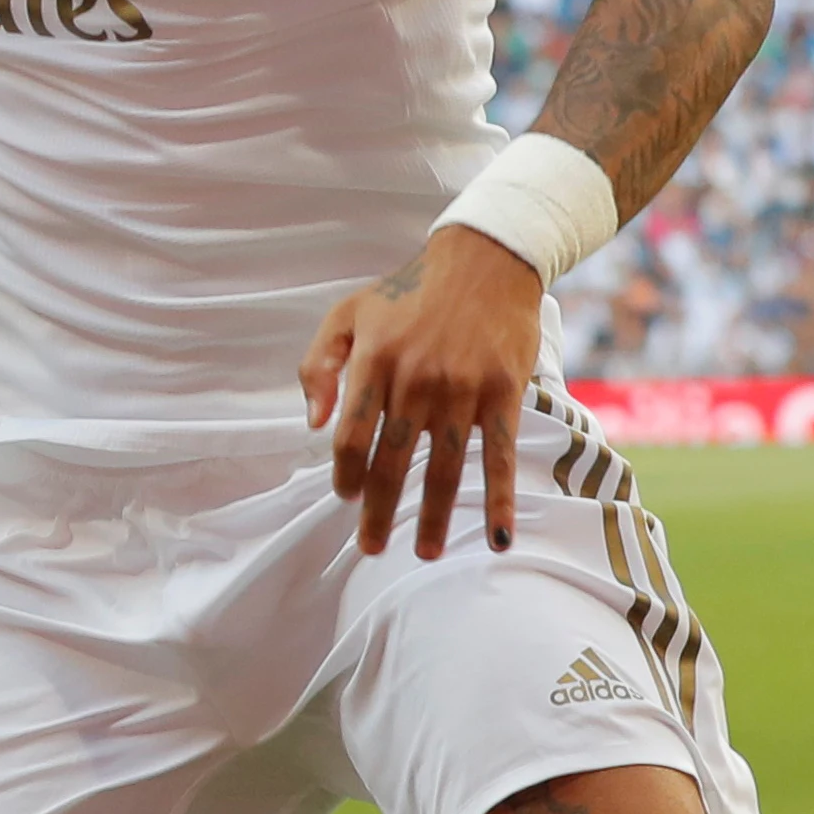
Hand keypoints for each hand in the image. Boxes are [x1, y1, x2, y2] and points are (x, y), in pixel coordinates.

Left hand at [300, 226, 544, 559]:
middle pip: (392, 461)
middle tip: (372, 548)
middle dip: (380, 511)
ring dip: (435, 517)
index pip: (350, 435)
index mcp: (373, 361)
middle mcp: (415, 378)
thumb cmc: (407, 293)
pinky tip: (499, 536)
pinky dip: (500, 498)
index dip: (345, 473)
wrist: (484, 261)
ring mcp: (462, 388)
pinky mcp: (503, 392)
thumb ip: (318, 365)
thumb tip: (310, 425)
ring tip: (425, 553)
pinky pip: (499, 455)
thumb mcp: (347, 314)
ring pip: (443, 467)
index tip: (347, 497)